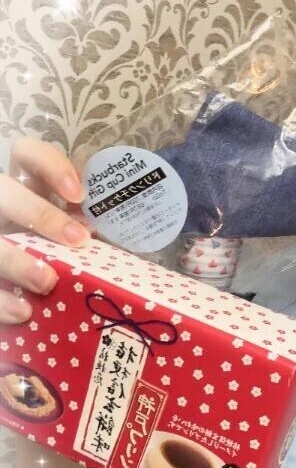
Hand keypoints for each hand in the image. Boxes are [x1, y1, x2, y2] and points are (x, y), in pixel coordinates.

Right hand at [0, 136, 91, 323]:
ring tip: (47, 282)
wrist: (15, 287)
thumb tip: (112, 234)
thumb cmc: (48, 254)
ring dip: (15, 260)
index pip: (26, 155)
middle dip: (40, 214)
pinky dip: (0, 301)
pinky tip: (22, 312)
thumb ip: (78, 229)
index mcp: (18, 188)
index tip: (80, 195)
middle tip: (77, 241)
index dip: (51, 167)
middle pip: (3, 192)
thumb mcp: (61, 235)